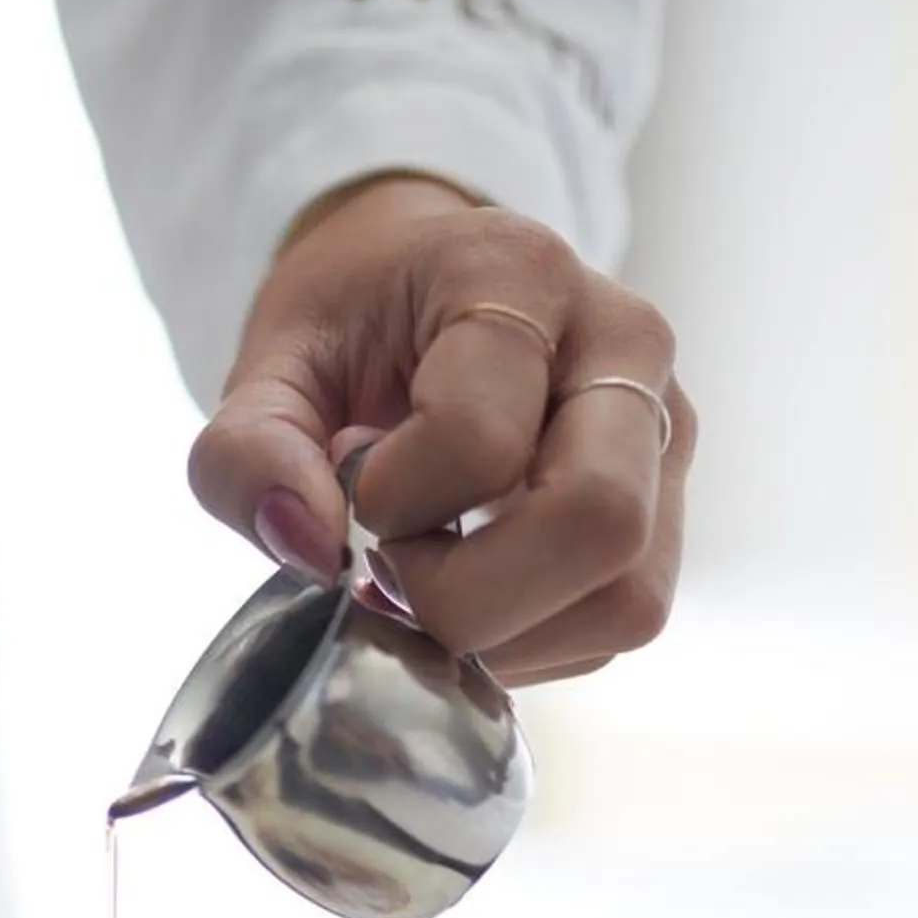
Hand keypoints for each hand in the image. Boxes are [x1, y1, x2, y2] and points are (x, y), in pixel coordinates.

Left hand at [189, 174, 693, 685]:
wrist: (417, 289)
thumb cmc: (351, 325)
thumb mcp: (269, 365)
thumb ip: (249, 455)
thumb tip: (309, 548)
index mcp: (518, 274)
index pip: (480, 440)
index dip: (393, 504)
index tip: (354, 492)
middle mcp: (624, 344)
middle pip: (599, 522)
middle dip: (469, 596)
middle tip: (393, 571)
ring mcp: (663, 429)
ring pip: (629, 598)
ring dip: (507, 634)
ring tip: (432, 582)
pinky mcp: (668, 506)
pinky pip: (619, 622)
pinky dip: (531, 643)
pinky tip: (473, 589)